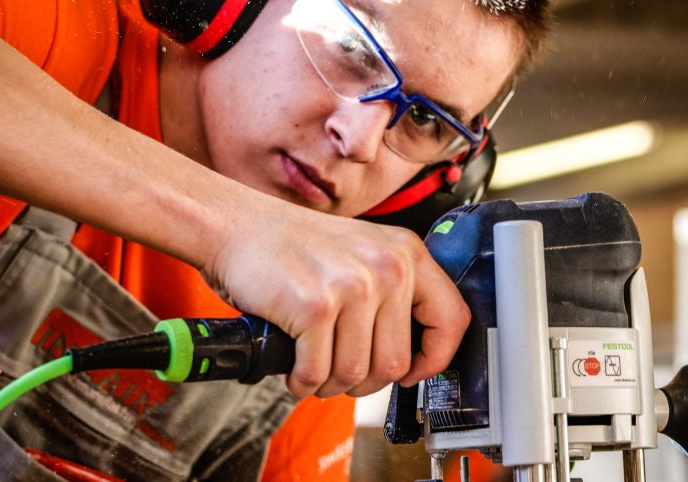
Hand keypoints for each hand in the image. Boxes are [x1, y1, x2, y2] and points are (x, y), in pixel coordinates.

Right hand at [202, 197, 469, 397]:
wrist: (235, 224)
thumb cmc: (293, 246)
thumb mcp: (362, 253)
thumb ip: (394, 293)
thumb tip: (414, 356)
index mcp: (406, 252)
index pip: (452, 319)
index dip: (436, 358)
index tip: (414, 371)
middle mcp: (387, 267)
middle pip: (396, 362)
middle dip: (365, 381)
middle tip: (339, 371)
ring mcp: (352, 286)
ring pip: (356, 373)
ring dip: (330, 383)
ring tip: (313, 366)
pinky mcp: (315, 306)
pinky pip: (318, 373)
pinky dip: (302, 380)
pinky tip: (294, 366)